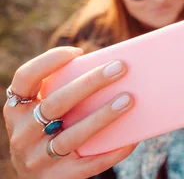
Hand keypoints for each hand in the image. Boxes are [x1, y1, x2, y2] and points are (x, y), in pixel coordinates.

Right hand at [3, 47, 135, 178]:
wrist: (36, 178)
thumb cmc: (50, 129)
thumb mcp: (44, 110)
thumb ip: (64, 91)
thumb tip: (112, 66)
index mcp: (17, 109)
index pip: (25, 78)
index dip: (49, 62)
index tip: (78, 52)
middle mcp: (22, 133)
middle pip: (55, 103)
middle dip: (90, 83)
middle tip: (120, 68)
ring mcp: (37, 158)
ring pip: (72, 136)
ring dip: (102, 116)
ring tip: (128, 99)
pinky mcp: (57, 178)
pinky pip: (88, 164)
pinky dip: (111, 151)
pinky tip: (132, 139)